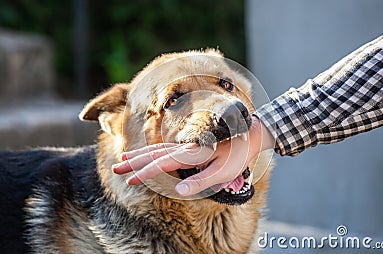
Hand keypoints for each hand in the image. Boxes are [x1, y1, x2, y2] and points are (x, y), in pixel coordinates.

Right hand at [112, 116, 273, 195]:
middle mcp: (185, 147)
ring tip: (124, 157)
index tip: (129, 180)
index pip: (162, 164)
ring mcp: (186, 143)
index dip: (145, 173)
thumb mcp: (224, 171)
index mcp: (191, 154)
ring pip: (158, 148)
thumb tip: (178, 191)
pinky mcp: (190, 144)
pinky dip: (153, 150)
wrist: (250, 132)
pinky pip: (167, 147)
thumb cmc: (239, 153)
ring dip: (140, 154)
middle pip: (154, 154)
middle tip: (116, 166)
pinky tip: (148, 154)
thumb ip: (201, 181)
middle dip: (134, 161)